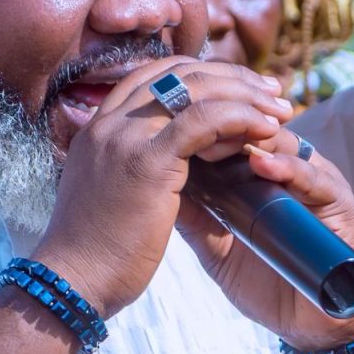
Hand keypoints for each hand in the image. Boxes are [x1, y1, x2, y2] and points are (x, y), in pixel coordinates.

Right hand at [31, 56, 294, 317]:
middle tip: (271, 91)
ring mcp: (125, 137)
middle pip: (178, 72)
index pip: (153, 75)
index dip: (200, 74)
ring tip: (280, 109)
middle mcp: (109, 123)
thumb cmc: (96, 252)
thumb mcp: (111, 194)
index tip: (237, 86)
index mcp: (98, 127)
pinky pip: (203, 121)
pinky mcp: (148, 161)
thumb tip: (170, 167)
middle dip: (231, 76)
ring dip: (244, 94)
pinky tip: (265, 129)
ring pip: (194, 89)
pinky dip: (240, 118)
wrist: (74, 281)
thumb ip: (132, 169)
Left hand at [174, 131, 353, 353]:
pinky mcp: (337, 200)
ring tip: (213, 144)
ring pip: (283, 143)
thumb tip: (154, 187)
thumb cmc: (265, 280)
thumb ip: (194, 216)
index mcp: (260, 174)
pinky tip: (262, 166)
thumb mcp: (217, 247)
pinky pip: (313, 177)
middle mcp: (288, 168)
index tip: (165, 128)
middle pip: (253, 128)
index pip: (230, 134)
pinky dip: (288, 168)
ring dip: (247, 140)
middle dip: (218, 125)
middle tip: (184, 126)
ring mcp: (315, 180)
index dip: (199, 127)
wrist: (308, 322)